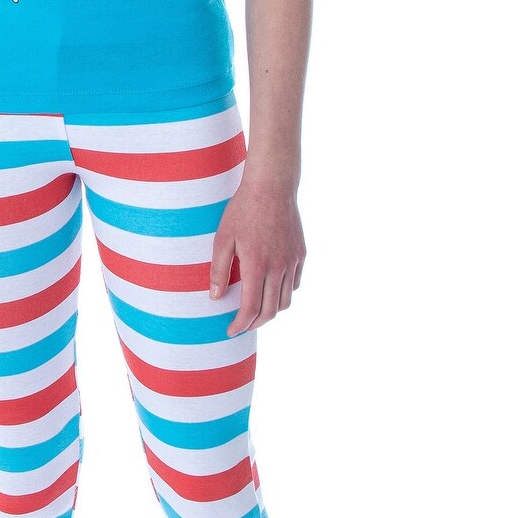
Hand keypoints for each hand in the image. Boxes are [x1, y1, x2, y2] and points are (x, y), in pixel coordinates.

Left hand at [208, 163, 304, 333]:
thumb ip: (219, 270)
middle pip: (270, 311)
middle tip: (241, 325)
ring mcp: (292, 261)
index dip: (240, 324)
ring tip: (255, 311)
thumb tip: (216, 298)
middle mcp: (278, 267)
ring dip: (270, 311)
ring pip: (286, 300)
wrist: (272, 186)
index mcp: (257, 265)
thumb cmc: (242, 210)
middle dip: (255, 323)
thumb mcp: (222, 238)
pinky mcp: (300, 254)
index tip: (231, 330)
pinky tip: (270, 290)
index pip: (251, 308)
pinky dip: (283, 293)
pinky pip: (295, 284)